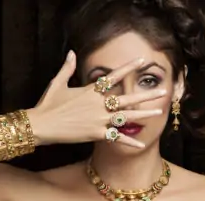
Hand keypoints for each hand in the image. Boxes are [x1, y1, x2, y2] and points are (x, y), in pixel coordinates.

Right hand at [28, 50, 165, 147]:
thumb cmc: (48, 104)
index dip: (128, 68)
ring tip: (159, 111)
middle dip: (146, 95)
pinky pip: (116, 138)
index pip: (114, 76)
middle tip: (163, 91)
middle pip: (127, 98)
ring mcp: (99, 119)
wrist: (41, 125)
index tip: (142, 61)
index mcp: (91, 90)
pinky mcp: (96, 133)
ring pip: (127, 116)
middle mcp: (99, 103)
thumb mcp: (57, 83)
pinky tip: (142, 144)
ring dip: (144, 115)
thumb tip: (72, 52)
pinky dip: (129, 142)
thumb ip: (67, 68)